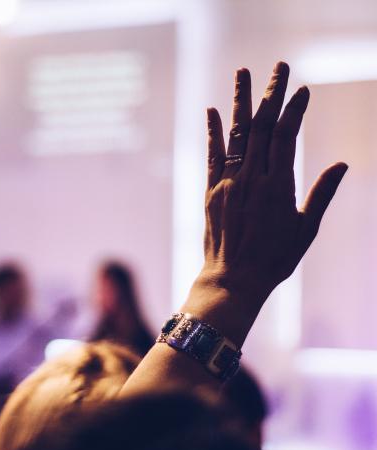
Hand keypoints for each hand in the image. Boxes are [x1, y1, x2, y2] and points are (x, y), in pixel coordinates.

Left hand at [185, 62, 346, 344]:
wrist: (232, 280)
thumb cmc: (274, 260)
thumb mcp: (305, 230)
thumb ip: (321, 195)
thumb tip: (341, 165)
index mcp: (278, 187)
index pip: (287, 137)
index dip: (294, 110)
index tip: (301, 90)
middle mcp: (251, 179)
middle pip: (261, 127)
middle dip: (270, 94)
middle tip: (277, 67)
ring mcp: (228, 184)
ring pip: (236, 135)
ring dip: (241, 102)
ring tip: (243, 74)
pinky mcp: (210, 192)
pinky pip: (211, 156)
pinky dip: (213, 133)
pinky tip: (213, 111)